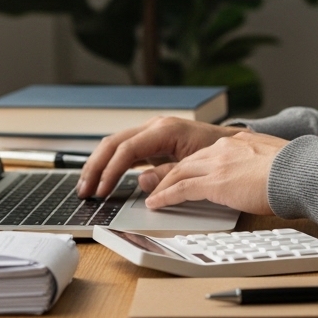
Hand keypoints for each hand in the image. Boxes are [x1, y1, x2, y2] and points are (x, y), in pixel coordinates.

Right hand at [76, 117, 239, 198]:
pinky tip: (103, 178)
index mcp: (164, 130)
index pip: (126, 150)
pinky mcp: (153, 142)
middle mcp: (155, 127)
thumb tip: (142, 182)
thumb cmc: (219, 152)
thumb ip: (169, 174)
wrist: (233, 144)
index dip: (110, 171)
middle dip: (95, 167)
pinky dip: (111, 164)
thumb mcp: (195, 165)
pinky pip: (125, 150)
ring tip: (86, 186)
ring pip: (115, 144)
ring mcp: (152, 133)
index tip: (101, 191)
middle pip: (113, 143)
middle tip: (84, 190)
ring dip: (98, 165)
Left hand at [143, 131, 287, 214]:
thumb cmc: (296, 170)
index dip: (190, 164)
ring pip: (179, 172)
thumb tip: (268, 174)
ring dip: (161, 184)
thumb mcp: (276, 162)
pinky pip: (181, 188)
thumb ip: (263, 164)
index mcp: (238, 142)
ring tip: (150, 195)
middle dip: (168, 172)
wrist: (299, 171)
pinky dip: (165, 196)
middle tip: (154, 182)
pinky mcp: (215, 181)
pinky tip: (156, 203)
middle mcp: (224, 148)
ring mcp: (218, 163)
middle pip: (186, 160)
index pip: (205, 153)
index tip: (180, 172)